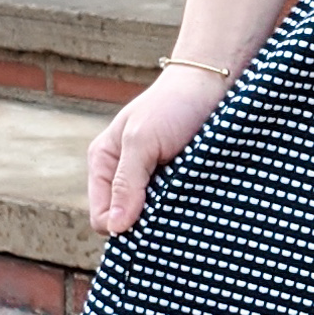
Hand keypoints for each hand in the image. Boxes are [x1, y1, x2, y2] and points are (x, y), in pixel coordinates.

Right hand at [86, 61, 228, 236]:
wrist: (211, 86)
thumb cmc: (172, 105)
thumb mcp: (142, 140)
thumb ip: (126, 183)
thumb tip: (115, 228)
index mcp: (104, 164)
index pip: (102, 217)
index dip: (121, 225)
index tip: (150, 218)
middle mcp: (123, 177)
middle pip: (126, 223)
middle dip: (146, 224)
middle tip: (172, 209)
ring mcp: (151, 184)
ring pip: (152, 221)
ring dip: (168, 219)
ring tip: (187, 202)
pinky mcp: (177, 186)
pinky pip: (174, 212)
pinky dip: (184, 211)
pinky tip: (197, 202)